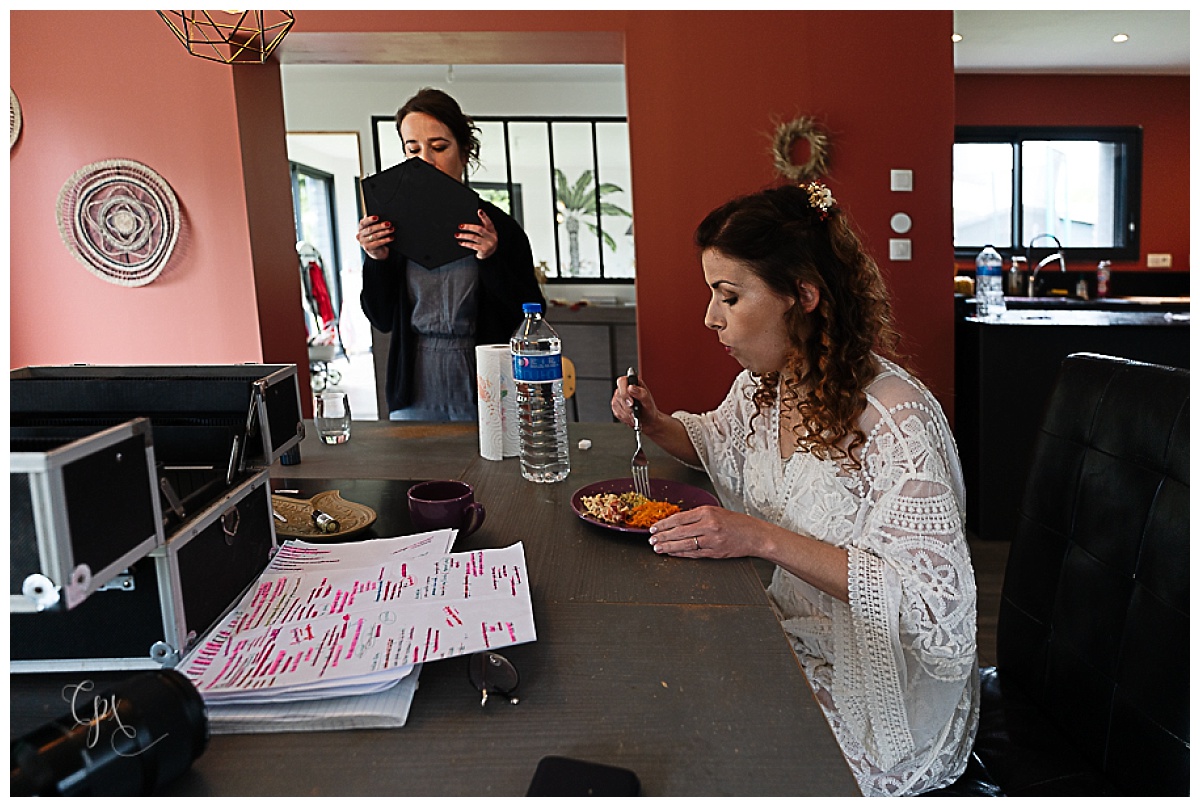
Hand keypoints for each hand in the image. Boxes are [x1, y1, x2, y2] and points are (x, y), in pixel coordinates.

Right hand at [357, 215, 392, 260]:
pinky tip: (391, 238)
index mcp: (361, 228)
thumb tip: (379, 216)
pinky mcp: (368, 248)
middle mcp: (360, 235)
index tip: (377, 217)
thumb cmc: (376, 238)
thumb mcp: (374, 230)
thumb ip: (374, 223)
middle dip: (380, 226)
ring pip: (375, 236)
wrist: (377, 251)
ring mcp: (364, 242)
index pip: (363, 222)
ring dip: (384, 232)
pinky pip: (378, 243)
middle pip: (370, 229)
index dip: (370, 219)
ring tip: (392, 230)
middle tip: (388, 224)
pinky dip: (385, 240)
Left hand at [457, 208, 498, 259]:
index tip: (479, 211)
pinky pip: (472, 245)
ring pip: (474, 237)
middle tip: (460, 226)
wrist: (490, 254)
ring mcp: (487, 244)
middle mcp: (491, 237)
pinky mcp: (483, 250)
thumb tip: (478, 212)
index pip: (488, 222)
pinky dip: (465, 243)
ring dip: (464, 236)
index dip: (484, 216)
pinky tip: (461, 242)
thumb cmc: (487, 240)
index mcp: (492, 230)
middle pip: (480, 229)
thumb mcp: (487, 232)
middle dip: (469, 226)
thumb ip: (483, 223)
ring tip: (457, 235)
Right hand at [611, 373, 660, 429]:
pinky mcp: (616, 407)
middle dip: (626, 406)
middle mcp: (624, 389)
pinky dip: (624, 417)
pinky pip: (616, 412)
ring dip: (626, 413)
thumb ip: (641, 393)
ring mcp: (619, 398)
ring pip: (616, 405)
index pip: (622, 381)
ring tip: (634, 416)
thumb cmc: (649, 408)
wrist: (648, 420)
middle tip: (634, 412)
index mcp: (633, 383)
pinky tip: (630, 418)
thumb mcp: (648, 401)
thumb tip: (631, 387)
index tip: (631, 402)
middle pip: (618, 394)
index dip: (624, 391)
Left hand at [647, 505, 761, 558]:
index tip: (654, 527)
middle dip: (662, 536)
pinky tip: (672, 554)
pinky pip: (694, 554)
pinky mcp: (715, 552)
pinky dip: (681, 554)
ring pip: (684, 544)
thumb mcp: (717, 512)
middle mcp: (709, 525)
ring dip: (668, 546)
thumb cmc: (737, 522)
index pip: (679, 518)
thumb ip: (698, 516)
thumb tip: (677, 522)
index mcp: (707, 512)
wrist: (755, 535)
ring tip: (657, 548)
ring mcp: (712, 540)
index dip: (664, 523)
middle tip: (651, 539)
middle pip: (679, 531)